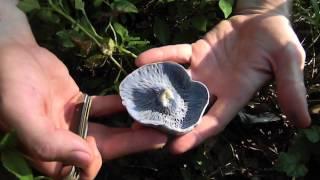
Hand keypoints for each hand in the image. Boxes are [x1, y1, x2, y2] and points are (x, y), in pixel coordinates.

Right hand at [0, 44, 166, 178]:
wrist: (11, 54)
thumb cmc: (10, 84)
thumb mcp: (21, 113)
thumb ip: (48, 141)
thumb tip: (86, 160)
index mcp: (48, 152)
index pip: (80, 168)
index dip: (97, 160)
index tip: (116, 143)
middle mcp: (64, 141)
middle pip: (104, 147)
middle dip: (132, 143)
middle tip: (162, 135)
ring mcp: (73, 123)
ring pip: (108, 129)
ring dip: (131, 126)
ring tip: (156, 119)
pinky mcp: (80, 104)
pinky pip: (104, 108)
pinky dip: (120, 105)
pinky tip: (138, 101)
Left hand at [136, 10, 310, 153]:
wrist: (263, 18)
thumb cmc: (279, 40)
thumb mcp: (289, 62)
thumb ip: (291, 89)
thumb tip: (303, 122)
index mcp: (235, 95)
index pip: (213, 121)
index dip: (196, 135)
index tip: (174, 148)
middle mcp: (215, 87)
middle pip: (187, 108)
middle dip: (166, 120)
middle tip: (140, 129)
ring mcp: (203, 70)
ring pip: (176, 85)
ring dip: (155, 92)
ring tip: (131, 102)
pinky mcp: (196, 52)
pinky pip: (175, 56)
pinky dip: (160, 58)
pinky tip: (140, 63)